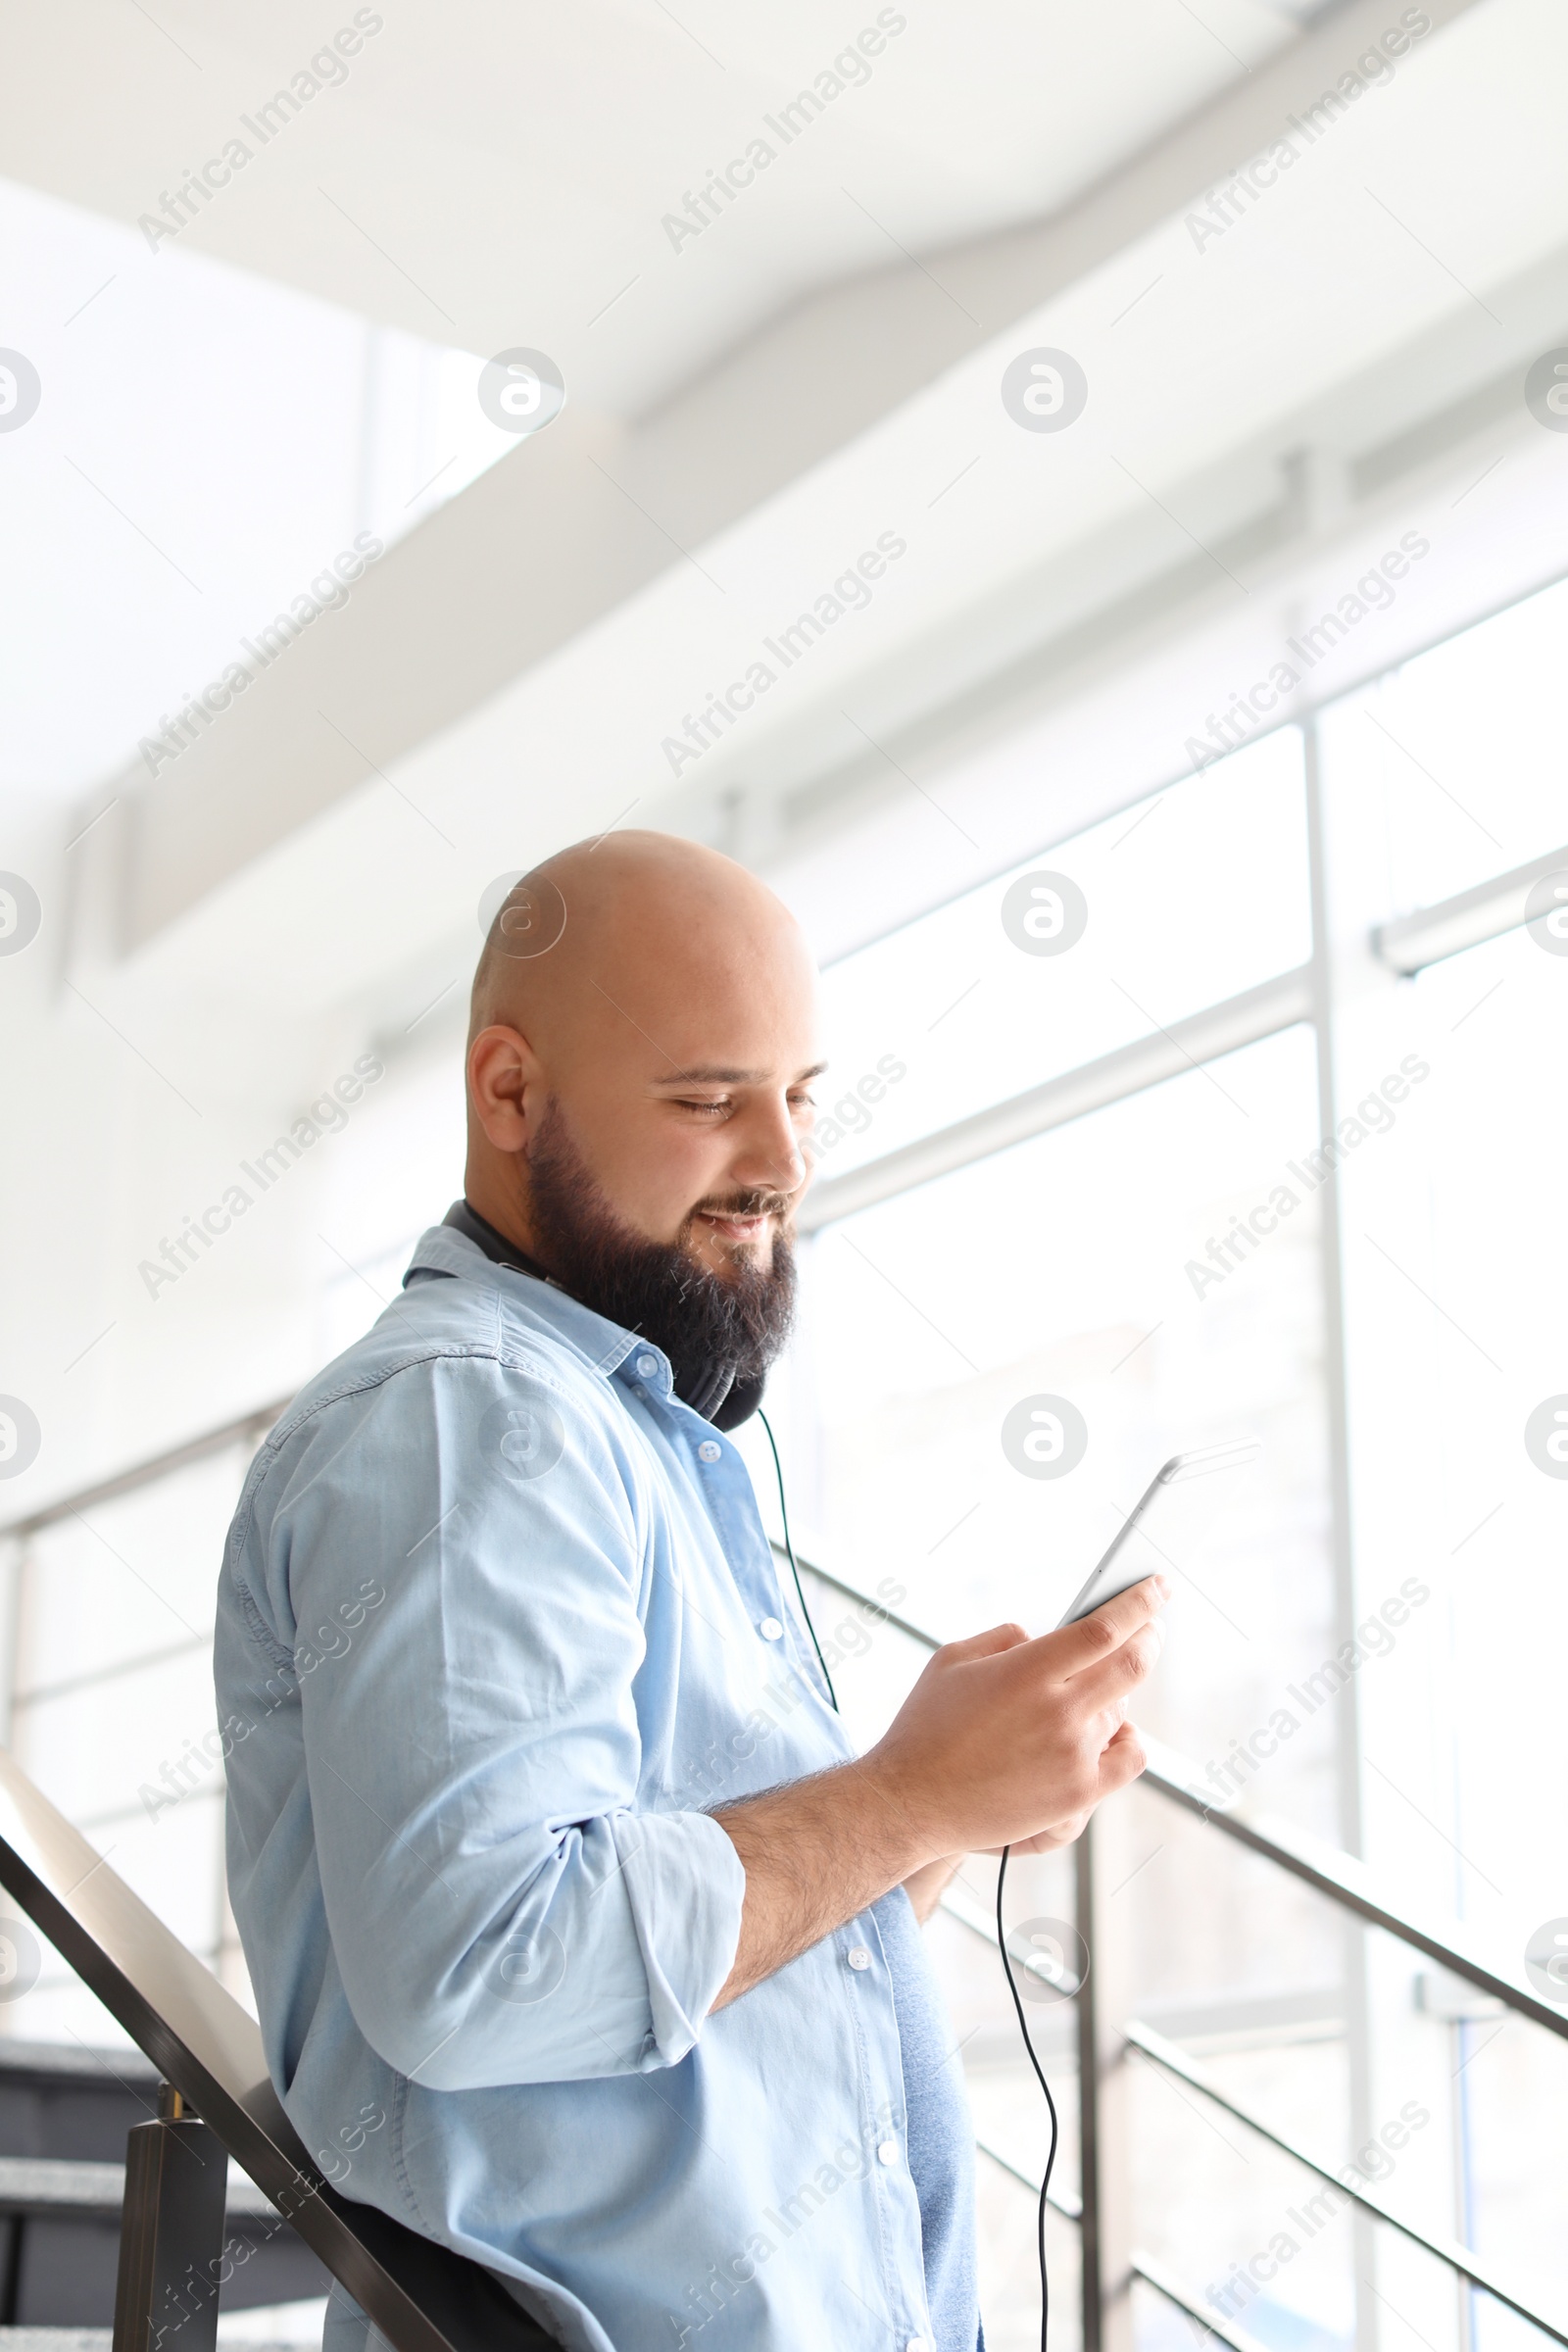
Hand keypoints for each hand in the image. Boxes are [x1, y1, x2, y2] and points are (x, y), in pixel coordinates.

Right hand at [856, 1577, 1165, 1863]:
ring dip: (1119, 1690)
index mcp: (1025, 1671)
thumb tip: (1045, 1638)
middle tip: (1152, 1626)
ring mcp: (1072, 1755)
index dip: (1139, 1603)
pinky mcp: (1078, 1794)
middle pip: (1131, 1663)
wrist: (911, 1803)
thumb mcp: (953, 1659)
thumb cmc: (925, 1728)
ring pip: (1124, 1708)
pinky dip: (1129, 1737)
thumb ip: (1007, 1638)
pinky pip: (1130, 1757)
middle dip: (1150, 1636)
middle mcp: (1057, 1711)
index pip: (1103, 1628)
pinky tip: (1112, 1731)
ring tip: (1095, 1688)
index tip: (1158, 1587)